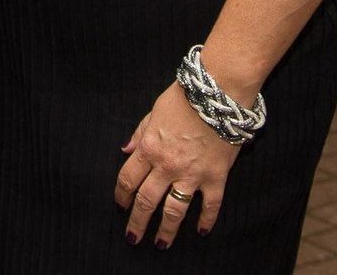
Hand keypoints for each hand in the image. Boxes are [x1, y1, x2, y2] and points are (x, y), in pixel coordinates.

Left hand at [114, 82, 238, 249]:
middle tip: (132, 238)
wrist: (217, 93)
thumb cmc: (184, 98)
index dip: (121, 195)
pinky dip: (206, 220)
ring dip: (166, 230)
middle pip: (147, 200)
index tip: (120, 205)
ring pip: (175, 210)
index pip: (128, 179)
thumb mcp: (154, 110)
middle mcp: (167, 165)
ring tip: (161, 244)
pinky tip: (202, 231)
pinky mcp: (215, 177)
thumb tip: (125, 149)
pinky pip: (210, 205)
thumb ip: (140, 132)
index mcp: (149, 147)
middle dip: (137, 221)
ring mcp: (192, 174)